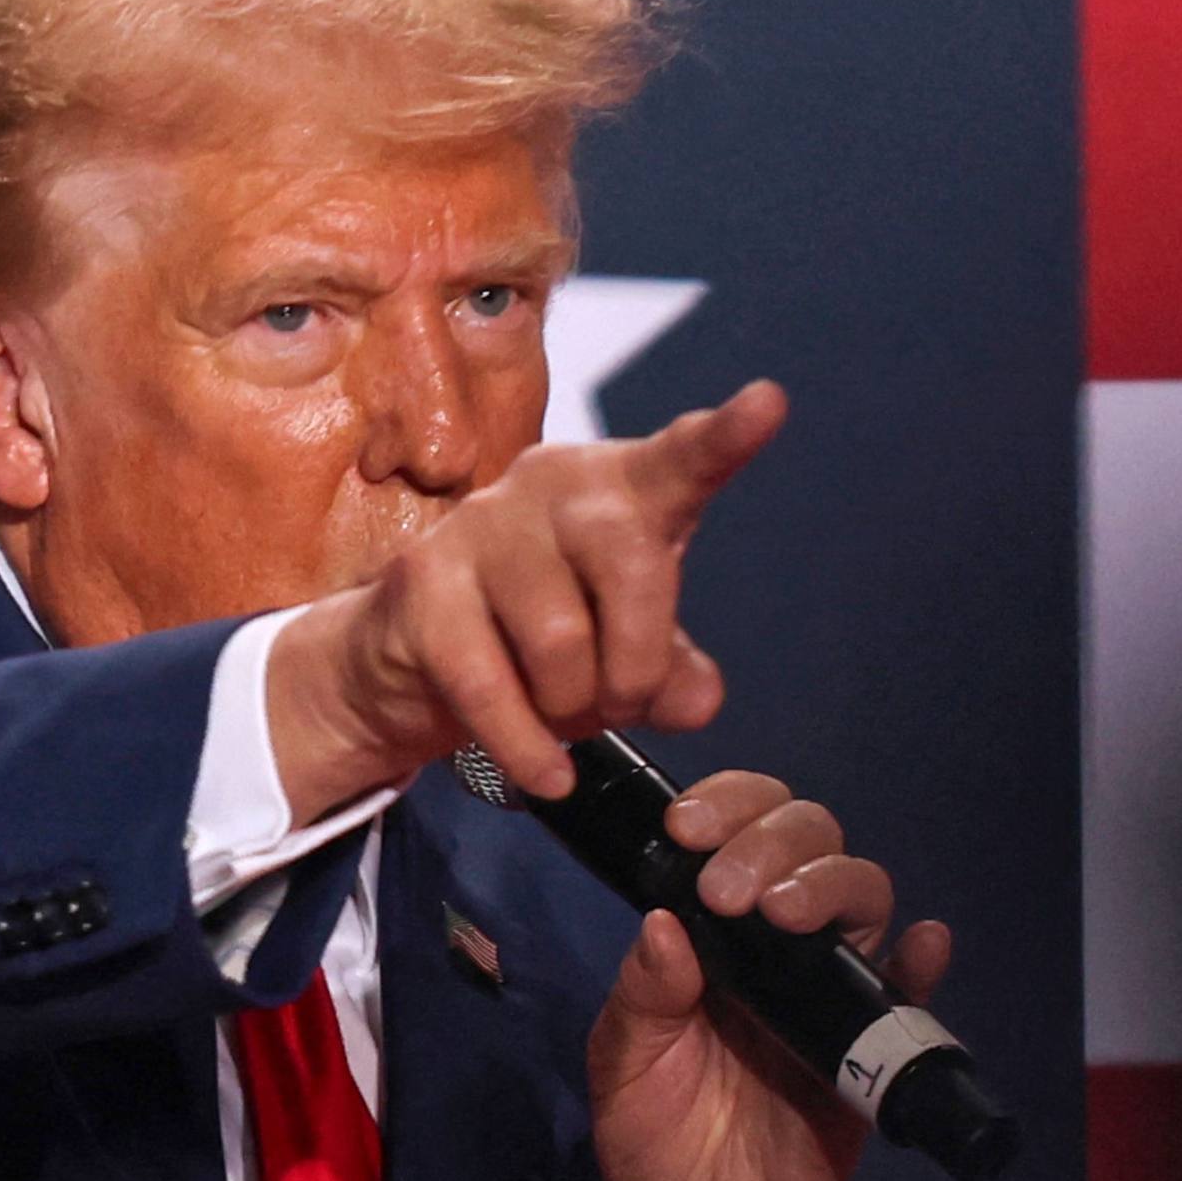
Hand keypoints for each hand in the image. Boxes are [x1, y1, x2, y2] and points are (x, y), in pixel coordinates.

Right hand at [262, 382, 783, 822]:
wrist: (413, 656)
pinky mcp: (421, 580)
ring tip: (562, 713)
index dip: (725, 438)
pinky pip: (488, 682)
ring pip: (559, 639)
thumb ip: (674, 674)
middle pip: (633, 570)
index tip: (768, 405)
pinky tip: (546, 776)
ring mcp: (479, 524)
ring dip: (574, 708)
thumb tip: (696, 698)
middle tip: (620, 703)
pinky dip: (526, 748)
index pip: (680, 460)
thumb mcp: (625, 656)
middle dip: (637, 668)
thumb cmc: (538, 638)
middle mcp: (548, 483)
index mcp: (618, 487)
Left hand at [586, 771, 955, 1180]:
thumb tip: (665, 923)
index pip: (731, 833)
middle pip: (807, 843)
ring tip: (786, 912)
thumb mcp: (623, 1065)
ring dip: (830, 883)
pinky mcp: (868, 1045)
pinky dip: (921, 963)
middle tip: (728, 887)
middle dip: (772, 839)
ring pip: (861, 895)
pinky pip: (909, 992)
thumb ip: (643, 996)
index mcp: (708, 931)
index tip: (688, 827)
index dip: (723, 808)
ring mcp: (826, 988)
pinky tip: (921, 947)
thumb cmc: (656, 1140)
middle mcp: (773, 942)